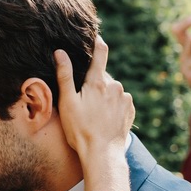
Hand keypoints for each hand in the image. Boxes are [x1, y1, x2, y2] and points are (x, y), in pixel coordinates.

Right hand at [55, 36, 133, 157]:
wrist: (102, 154)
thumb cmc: (80, 129)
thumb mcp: (67, 102)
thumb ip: (64, 75)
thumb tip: (60, 51)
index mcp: (98, 82)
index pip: (100, 53)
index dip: (97, 42)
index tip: (96, 36)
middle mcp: (115, 86)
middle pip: (103, 77)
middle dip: (94, 84)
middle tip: (83, 102)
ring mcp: (125, 98)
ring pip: (112, 90)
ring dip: (103, 97)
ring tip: (93, 115)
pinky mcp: (130, 110)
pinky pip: (120, 102)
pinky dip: (112, 106)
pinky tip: (103, 119)